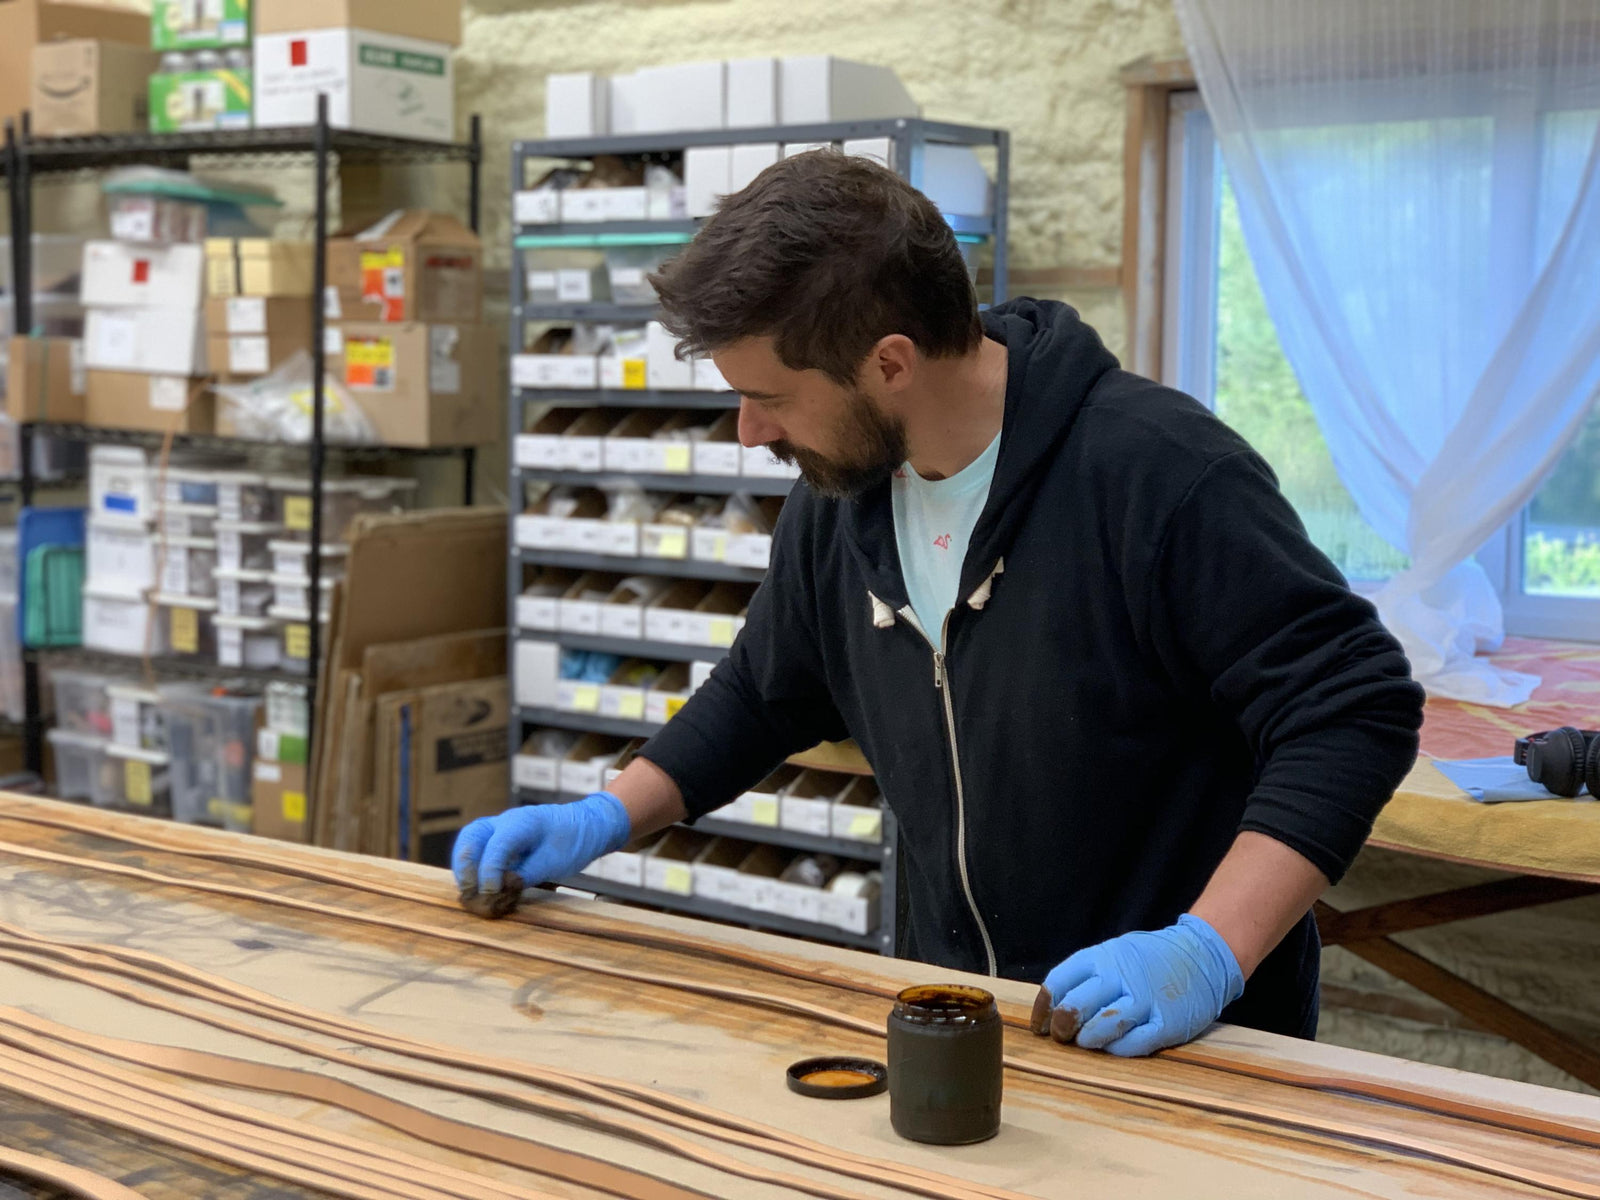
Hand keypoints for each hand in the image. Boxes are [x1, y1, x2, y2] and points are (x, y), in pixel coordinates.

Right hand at [452, 793, 631, 897]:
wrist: (589, 826)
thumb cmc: (575, 841)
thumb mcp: (555, 861)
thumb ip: (526, 874)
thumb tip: (499, 890)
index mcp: (522, 822)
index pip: (496, 845)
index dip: (489, 871)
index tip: (490, 894)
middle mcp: (506, 822)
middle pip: (471, 836)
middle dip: (465, 865)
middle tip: (469, 892)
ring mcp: (501, 829)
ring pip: (470, 841)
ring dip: (465, 867)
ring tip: (469, 892)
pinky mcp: (502, 840)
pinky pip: (479, 849)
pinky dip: (474, 867)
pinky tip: (479, 887)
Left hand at [1032, 914, 1243, 1056]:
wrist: (1202, 955)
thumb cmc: (1148, 959)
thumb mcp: (1114, 954)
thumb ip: (1087, 977)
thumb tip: (1053, 1009)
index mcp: (1101, 957)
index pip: (1059, 981)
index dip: (1042, 1008)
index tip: (1039, 1026)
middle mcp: (1120, 976)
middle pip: (1076, 1005)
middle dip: (1062, 1026)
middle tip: (1061, 1037)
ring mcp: (1145, 999)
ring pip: (1103, 1025)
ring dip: (1088, 1039)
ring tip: (1086, 1042)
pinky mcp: (1167, 1023)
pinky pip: (1135, 1043)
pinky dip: (1118, 1050)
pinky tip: (1113, 1048)